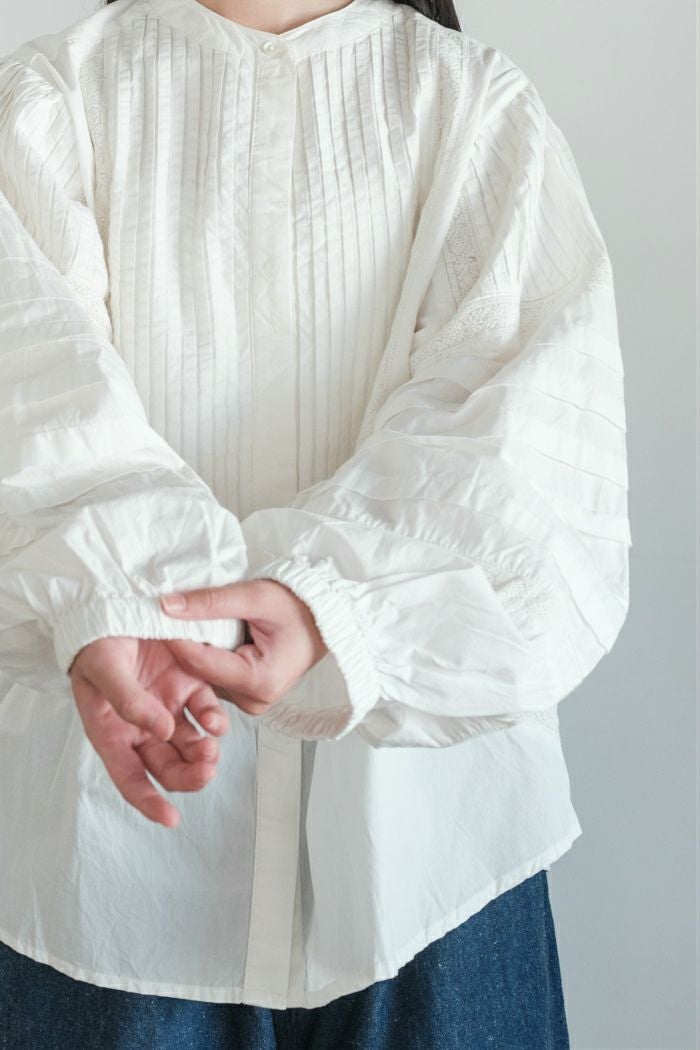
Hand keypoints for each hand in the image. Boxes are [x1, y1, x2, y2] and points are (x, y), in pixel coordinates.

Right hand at [69, 636, 231, 828]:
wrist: (116, 602)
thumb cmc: (97, 641)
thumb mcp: (104, 669)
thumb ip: (129, 702)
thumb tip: (160, 732)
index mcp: (113, 730)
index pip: (130, 777)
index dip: (148, 801)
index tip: (170, 818)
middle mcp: (142, 725)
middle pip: (168, 765)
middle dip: (188, 776)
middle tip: (205, 771)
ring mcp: (167, 705)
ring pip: (190, 743)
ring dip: (204, 753)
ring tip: (211, 750)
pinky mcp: (189, 683)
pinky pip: (206, 709)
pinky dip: (214, 720)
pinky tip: (217, 722)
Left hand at [160, 578, 328, 715]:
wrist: (323, 621)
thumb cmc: (299, 608)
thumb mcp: (256, 597)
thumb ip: (211, 602)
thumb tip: (168, 605)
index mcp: (258, 681)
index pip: (200, 662)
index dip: (174, 638)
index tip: (155, 615)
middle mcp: (254, 700)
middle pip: (199, 673)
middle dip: (182, 645)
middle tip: (163, 617)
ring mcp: (249, 701)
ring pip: (203, 677)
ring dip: (193, 651)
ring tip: (182, 624)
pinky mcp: (245, 695)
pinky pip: (215, 677)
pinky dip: (206, 656)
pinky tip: (203, 636)